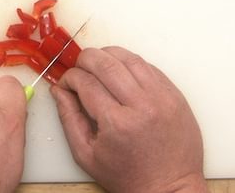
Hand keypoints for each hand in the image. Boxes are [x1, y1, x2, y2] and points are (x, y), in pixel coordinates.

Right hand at [52, 46, 206, 192]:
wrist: (169, 188)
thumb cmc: (128, 177)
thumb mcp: (87, 155)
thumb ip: (69, 118)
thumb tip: (59, 90)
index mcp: (117, 122)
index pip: (85, 82)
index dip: (69, 78)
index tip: (66, 83)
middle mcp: (141, 105)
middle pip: (105, 63)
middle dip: (85, 59)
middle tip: (79, 69)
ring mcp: (162, 97)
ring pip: (129, 58)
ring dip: (108, 56)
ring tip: (98, 66)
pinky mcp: (175, 95)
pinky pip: (149, 66)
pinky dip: (130, 64)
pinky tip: (121, 73)